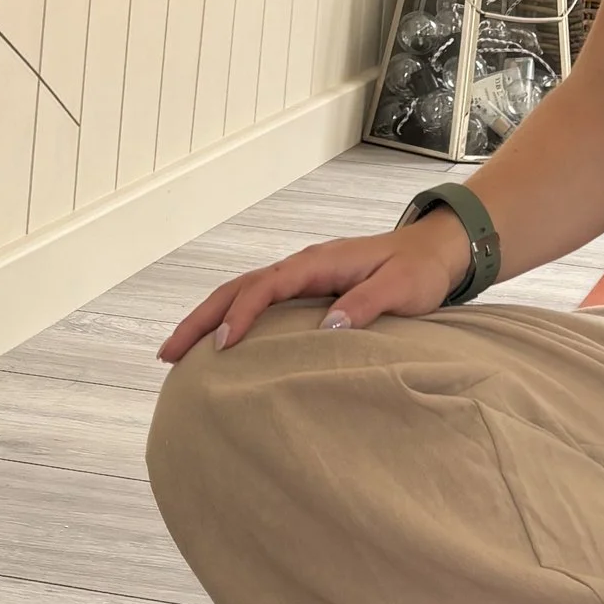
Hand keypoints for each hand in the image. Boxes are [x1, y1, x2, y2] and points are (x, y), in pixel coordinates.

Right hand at [157, 210, 471, 362]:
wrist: (436, 250)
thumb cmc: (420, 270)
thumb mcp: (402, 288)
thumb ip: (367, 304)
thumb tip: (326, 327)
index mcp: (319, 262)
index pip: (266, 287)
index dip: (241, 315)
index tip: (222, 347)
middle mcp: (302, 266)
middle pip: (238, 287)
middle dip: (201, 318)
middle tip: (167, 354)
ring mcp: (302, 276)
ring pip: (242, 293)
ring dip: (208, 318)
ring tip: (177, 352)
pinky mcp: (306, 289)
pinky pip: (258, 301)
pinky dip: (231, 318)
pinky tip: (220, 343)